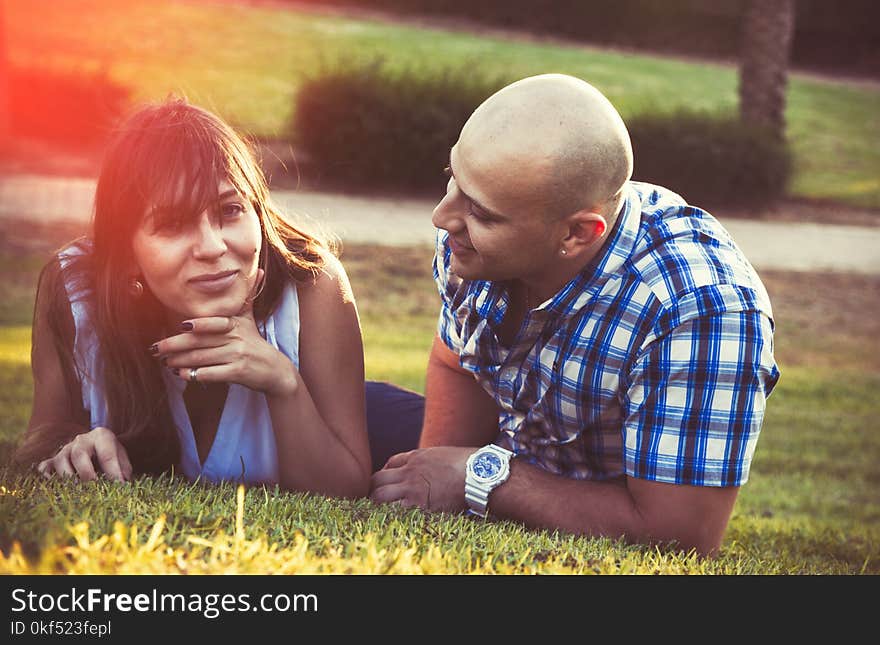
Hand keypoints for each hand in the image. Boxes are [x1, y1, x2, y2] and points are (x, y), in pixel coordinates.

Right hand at [37, 426, 131, 481]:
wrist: (97, 447)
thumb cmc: (111, 455)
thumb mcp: (122, 459)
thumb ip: (123, 470)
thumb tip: (122, 485)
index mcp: (101, 436)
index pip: (107, 454)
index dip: (113, 471)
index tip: (118, 485)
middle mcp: (81, 440)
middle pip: (79, 454)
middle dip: (87, 474)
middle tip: (95, 488)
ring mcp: (65, 449)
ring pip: (60, 461)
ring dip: (68, 478)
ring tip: (77, 491)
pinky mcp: (53, 460)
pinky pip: (45, 467)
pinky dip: (47, 477)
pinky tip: (55, 488)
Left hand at [153, 270, 297, 395]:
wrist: (274, 370)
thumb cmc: (255, 342)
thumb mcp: (250, 319)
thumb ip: (245, 298)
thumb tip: (261, 270)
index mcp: (236, 324)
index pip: (214, 322)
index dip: (198, 324)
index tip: (180, 326)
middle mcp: (237, 339)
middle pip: (201, 341)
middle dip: (175, 345)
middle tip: (156, 349)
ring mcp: (237, 356)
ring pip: (202, 358)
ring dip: (180, 361)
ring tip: (165, 362)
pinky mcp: (238, 373)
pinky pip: (211, 374)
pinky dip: (194, 374)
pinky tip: (181, 374)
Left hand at [369, 446, 473, 512]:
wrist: (480, 473)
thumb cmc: (470, 464)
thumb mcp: (446, 455)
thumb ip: (433, 461)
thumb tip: (436, 468)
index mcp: (417, 457)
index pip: (391, 463)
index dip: (386, 473)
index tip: (388, 483)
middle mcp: (410, 471)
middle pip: (378, 479)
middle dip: (374, 489)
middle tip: (377, 500)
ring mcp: (412, 487)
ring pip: (379, 495)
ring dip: (377, 503)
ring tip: (378, 513)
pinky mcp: (419, 504)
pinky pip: (394, 511)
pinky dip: (389, 515)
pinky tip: (390, 521)